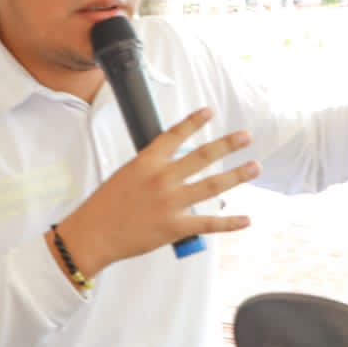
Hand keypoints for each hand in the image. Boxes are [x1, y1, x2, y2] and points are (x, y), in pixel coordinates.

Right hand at [52, 108, 259, 278]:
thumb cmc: (105, 206)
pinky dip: (229, 223)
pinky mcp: (174, 227)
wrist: (93, 234)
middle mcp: (162, 179)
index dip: (194, 122)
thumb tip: (173, 166)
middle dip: (227, 145)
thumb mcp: (125, 175)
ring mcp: (170, 203)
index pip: (174, 135)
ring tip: (255, 166)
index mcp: (146, 162)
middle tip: (246, 136)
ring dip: (236, 175)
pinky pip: (208, 223)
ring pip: (212, 186)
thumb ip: (151, 168)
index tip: (209, 112)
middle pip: (202, 156)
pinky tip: (246, 219)